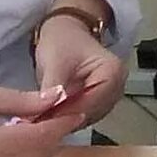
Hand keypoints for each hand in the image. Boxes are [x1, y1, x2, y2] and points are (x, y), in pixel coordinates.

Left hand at [30, 10, 126, 132]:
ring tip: (41, 119)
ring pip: (86, 119)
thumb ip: (53, 84)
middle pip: (91, 113)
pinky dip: (66, 119)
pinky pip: (82, 117)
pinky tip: (50, 117)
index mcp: (113, 71)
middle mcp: (117, 87)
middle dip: (65, 118)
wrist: (64, 35)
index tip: (44, 118)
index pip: (92, 102)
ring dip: (64, 121)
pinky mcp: (98, 104)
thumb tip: (48, 107)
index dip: (68, 112)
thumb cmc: (63, 41)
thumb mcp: (55, 59)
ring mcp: (109, 98)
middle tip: (39, 122)